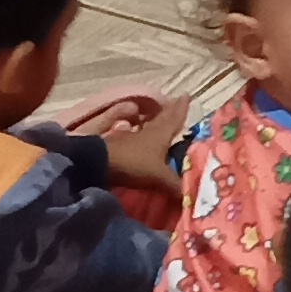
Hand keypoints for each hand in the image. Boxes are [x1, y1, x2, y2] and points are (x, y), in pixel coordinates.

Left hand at [74, 93, 193, 187]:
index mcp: (161, 134)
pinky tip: (144, 138)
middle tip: (178, 102)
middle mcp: (149, 132)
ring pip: (150, 127)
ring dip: (157, 122)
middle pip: (162, 119)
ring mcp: (133, 138)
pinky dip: (144, 136)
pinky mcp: (122, 147)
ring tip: (163, 119)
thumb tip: (190, 196)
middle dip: (171, 111)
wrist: (99, 164)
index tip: (187, 94)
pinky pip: (139, 138)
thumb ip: (176, 185)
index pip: (174, 117)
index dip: (181, 108)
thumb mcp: (159, 176)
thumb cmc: (134, 163)